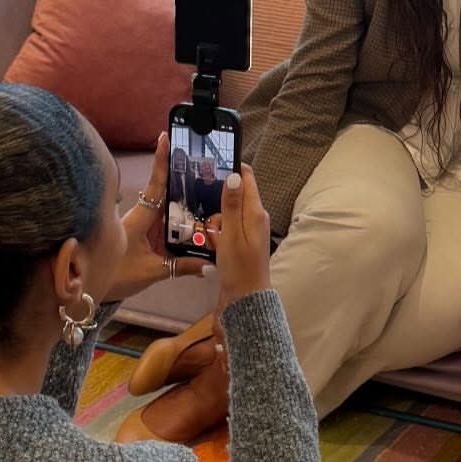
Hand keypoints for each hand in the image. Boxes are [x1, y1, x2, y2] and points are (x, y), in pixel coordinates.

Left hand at [106, 133, 204, 302]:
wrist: (93, 287)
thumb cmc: (116, 275)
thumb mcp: (152, 271)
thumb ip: (182, 266)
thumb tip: (209, 265)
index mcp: (142, 217)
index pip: (156, 184)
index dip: (161, 161)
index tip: (165, 138)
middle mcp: (142, 215)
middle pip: (166, 191)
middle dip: (182, 177)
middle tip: (200, 162)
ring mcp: (142, 224)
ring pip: (167, 207)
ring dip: (184, 201)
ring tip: (206, 192)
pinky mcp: (143, 235)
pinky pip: (164, 223)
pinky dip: (179, 221)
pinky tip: (195, 225)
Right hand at [213, 164, 270, 305]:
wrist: (246, 299)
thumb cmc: (239, 268)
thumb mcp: (232, 234)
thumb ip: (232, 205)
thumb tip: (234, 175)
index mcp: (256, 212)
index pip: (247, 177)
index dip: (231, 167)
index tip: (211, 162)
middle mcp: (256, 217)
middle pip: (236, 193)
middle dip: (218, 196)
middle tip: (203, 205)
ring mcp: (251, 229)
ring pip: (229, 210)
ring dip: (216, 215)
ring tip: (208, 230)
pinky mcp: (243, 241)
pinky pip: (228, 226)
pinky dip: (218, 228)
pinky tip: (210, 239)